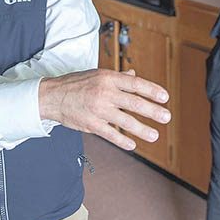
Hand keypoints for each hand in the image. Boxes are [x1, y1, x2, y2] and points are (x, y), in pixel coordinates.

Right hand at [38, 68, 170, 150]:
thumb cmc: (76, 83)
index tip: (165, 97)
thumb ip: (118, 78)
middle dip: (153, 111)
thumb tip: (134, 76)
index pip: (135, 84)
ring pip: (125, 121)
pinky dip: (123, 140)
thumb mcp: (97, 74)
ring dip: (142, 129)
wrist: (52, 96)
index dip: (152, 91)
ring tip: (155, 135)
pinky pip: (110, 134)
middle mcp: (105, 93)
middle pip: (134, 103)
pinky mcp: (91, 124)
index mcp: (108, 78)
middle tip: (166, 117)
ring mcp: (98, 109)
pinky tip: (132, 145)